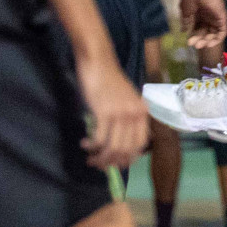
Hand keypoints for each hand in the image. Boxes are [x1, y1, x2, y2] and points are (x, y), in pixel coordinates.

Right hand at [77, 55, 148, 170]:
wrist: (99, 62)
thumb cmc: (109, 81)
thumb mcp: (127, 100)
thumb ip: (128, 119)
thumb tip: (121, 146)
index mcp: (142, 112)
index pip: (141, 144)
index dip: (129, 158)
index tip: (116, 163)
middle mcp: (135, 114)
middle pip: (126, 150)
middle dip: (111, 162)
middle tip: (99, 164)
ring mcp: (120, 113)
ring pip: (113, 148)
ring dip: (100, 158)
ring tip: (90, 158)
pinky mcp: (104, 112)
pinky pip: (99, 138)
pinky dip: (91, 146)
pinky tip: (84, 144)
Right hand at [180, 0, 226, 53]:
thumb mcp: (185, 11)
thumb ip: (186, 21)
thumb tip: (183, 31)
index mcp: (198, 15)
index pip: (197, 30)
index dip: (193, 37)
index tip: (188, 42)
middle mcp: (207, 17)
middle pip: (205, 33)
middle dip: (199, 40)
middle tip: (194, 44)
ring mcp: (215, 18)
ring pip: (213, 34)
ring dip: (207, 41)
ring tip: (200, 44)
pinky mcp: (222, 18)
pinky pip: (222, 32)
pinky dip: (217, 39)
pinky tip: (209, 43)